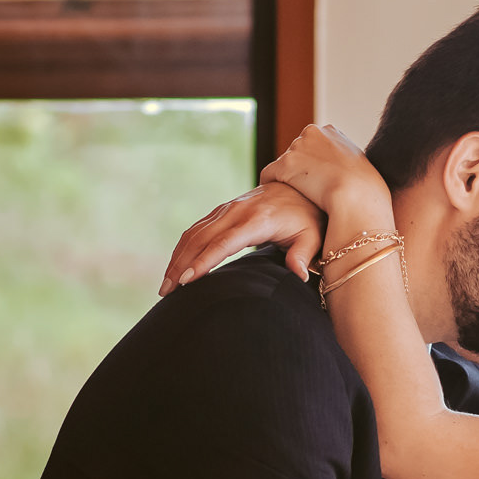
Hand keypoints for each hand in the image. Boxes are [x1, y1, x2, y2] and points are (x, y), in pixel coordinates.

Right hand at [159, 183, 324, 295]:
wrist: (299, 186)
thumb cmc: (308, 217)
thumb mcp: (312, 236)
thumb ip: (303, 254)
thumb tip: (298, 274)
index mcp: (256, 220)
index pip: (223, 244)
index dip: (203, 262)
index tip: (186, 281)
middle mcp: (236, 212)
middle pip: (201, 240)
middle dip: (180, 266)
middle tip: (167, 292)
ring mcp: (226, 209)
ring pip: (193, 234)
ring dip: (176, 258)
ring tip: (166, 285)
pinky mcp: (221, 211)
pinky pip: (196, 229)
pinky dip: (182, 248)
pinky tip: (175, 267)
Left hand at [261, 123, 393, 235]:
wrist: (356, 198)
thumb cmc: (367, 190)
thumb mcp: (363, 168)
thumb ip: (349, 164)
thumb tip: (348, 174)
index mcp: (331, 132)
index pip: (314, 144)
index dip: (315, 164)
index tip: (319, 181)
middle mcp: (312, 133)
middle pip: (296, 152)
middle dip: (299, 169)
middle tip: (306, 191)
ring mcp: (297, 147)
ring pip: (283, 164)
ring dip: (286, 179)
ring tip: (293, 198)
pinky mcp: (284, 165)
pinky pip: (268, 175)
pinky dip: (270, 185)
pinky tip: (276, 198)